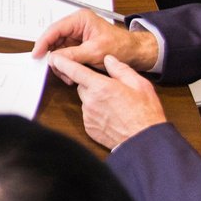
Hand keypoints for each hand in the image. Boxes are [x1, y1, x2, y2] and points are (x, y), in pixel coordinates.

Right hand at [31, 8, 157, 75]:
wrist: (133, 52)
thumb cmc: (120, 46)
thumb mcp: (94, 51)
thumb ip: (72, 55)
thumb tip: (54, 58)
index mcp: (80, 19)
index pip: (55, 29)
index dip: (43, 42)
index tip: (37, 54)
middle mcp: (76, 25)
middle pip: (54, 39)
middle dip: (53, 56)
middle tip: (54, 68)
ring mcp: (76, 35)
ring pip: (58, 49)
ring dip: (60, 63)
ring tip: (66, 74)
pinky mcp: (78, 45)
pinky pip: (64, 55)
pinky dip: (65, 65)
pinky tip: (70, 73)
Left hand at [46, 53, 167, 150]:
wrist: (144, 141)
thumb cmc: (145, 113)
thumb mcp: (139, 84)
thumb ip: (121, 69)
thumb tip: (109, 60)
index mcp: (101, 87)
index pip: (75, 71)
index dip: (64, 63)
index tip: (56, 58)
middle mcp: (90, 101)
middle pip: (82, 86)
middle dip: (92, 84)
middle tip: (111, 90)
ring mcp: (88, 116)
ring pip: (86, 101)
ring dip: (95, 100)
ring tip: (115, 106)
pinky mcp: (89, 128)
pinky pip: (88, 115)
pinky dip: (96, 114)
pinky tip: (112, 117)